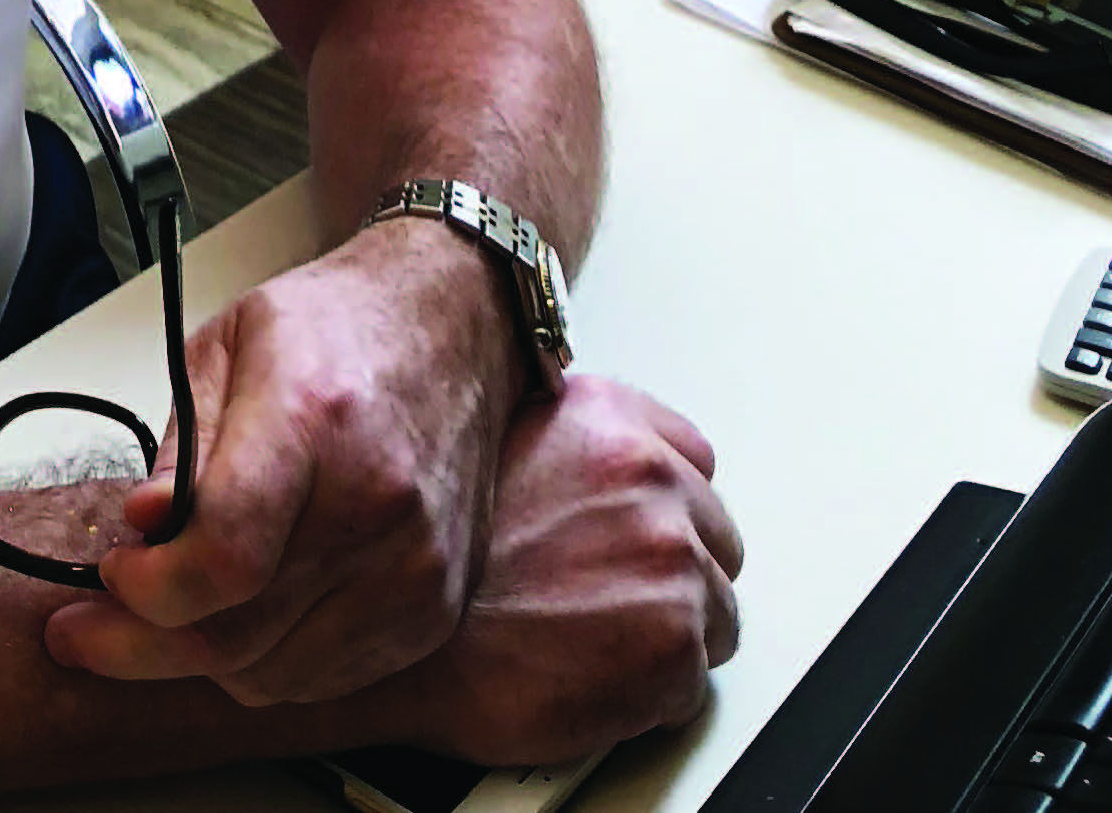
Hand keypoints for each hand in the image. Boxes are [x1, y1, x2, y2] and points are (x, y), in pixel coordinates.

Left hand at [45, 223, 518, 701]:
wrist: (452, 330)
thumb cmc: (336, 328)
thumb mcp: (227, 344)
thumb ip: (180, 442)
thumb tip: (141, 526)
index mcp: (313, 419)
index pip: (225, 554)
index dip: (150, 586)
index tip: (112, 570)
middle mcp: (375, 504)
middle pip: (237, 633)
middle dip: (142, 643)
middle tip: (89, 630)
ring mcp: (414, 569)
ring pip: (272, 675)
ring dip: (201, 658)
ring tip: (167, 612)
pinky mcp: (433, 611)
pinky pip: (324, 681)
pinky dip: (266, 665)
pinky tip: (237, 618)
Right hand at [372, 377, 741, 762]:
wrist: (397, 647)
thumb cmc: (431, 567)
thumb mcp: (487, 455)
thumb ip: (560, 451)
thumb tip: (588, 479)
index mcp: (607, 418)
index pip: (691, 458)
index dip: (662, 507)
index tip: (635, 536)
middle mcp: (649, 477)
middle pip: (713, 539)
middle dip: (672, 573)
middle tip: (610, 601)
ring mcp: (670, 558)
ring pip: (712, 614)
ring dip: (667, 634)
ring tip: (593, 644)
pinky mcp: (675, 645)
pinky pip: (692, 685)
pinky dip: (652, 694)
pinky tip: (591, 679)